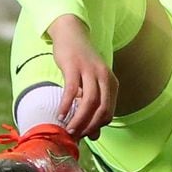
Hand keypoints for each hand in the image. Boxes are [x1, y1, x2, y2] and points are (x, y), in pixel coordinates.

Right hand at [48, 15, 117, 139]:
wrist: (71, 35)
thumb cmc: (80, 64)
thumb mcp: (90, 85)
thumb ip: (93, 109)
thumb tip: (95, 136)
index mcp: (111, 83)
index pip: (109, 113)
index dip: (96, 127)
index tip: (83, 135)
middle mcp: (104, 76)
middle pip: (101, 109)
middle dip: (89, 127)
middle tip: (75, 136)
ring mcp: (90, 70)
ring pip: (89, 102)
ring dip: (79, 119)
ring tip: (68, 129)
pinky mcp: (74, 66)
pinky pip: (72, 90)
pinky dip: (66, 105)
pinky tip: (60, 114)